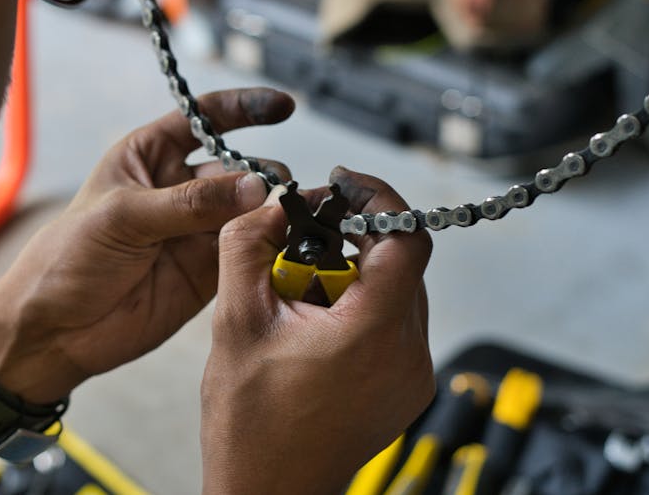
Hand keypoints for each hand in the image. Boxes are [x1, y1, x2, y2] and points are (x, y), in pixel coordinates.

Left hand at [0, 88, 294, 402]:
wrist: (54, 329)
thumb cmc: (68, 258)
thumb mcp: (123, 218)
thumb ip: (190, 203)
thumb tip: (253, 186)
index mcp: (148, 156)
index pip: (204, 119)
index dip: (244, 109)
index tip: (283, 107)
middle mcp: (177, 189)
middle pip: (236, 167)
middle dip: (261, 171)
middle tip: (276, 188)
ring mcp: (194, 230)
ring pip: (248, 210)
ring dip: (272, 209)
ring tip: (292, 213)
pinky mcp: (207, 271)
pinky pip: (247, 251)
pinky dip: (268, 246)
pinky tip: (283, 243)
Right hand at [201, 167, 434, 494]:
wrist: (269, 492)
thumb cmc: (251, 425)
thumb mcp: (236, 322)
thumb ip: (248, 248)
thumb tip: (267, 206)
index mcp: (372, 333)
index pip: (406, 237)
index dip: (377, 198)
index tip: (341, 185)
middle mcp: (407, 354)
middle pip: (400, 261)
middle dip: (351, 237)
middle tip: (302, 234)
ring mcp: (413, 375)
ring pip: (398, 291)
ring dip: (353, 272)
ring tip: (300, 286)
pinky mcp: (407, 388)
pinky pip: (395, 324)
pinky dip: (360, 306)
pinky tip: (315, 320)